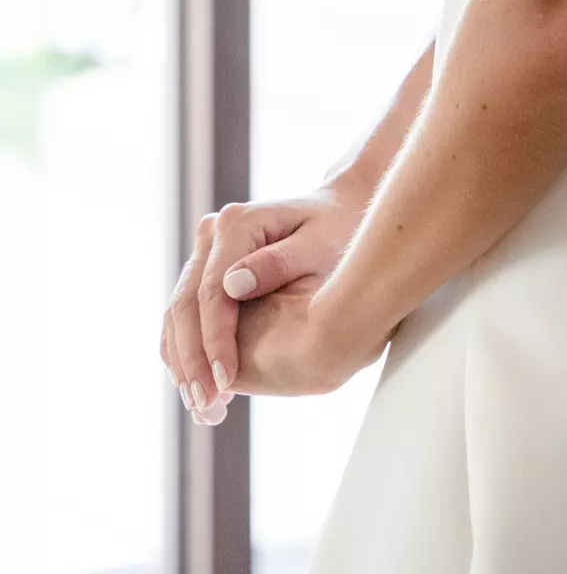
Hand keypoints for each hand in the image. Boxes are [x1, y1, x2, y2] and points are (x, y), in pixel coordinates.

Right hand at [159, 181, 365, 424]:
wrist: (338, 212)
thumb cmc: (337, 230)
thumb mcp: (321, 245)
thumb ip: (279, 263)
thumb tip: (232, 286)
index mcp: (237, 223)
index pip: (211, 291)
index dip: (214, 341)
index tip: (226, 381)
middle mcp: (213, 233)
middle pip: (185, 305)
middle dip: (192, 361)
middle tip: (205, 405)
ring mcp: (205, 251)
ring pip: (177, 313)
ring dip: (183, 362)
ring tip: (202, 406)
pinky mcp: (205, 271)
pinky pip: (185, 315)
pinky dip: (187, 351)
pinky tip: (200, 386)